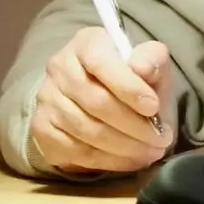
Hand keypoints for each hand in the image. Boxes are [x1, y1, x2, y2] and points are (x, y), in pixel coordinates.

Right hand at [30, 26, 172, 174]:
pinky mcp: (42, 129)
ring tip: (152, 151)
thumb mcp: (149, 66)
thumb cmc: (130, 81)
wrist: (99, 102)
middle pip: (96, 102)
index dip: (128, 86)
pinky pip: (77, 151)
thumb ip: (152, 60)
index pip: (101, 62)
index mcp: (86, 43)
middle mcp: (59, 67)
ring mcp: (47, 99)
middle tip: (161, 139)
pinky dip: (109, 160)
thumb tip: (143, 67)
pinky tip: (131, 160)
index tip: (153, 107)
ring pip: (87, 130)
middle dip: (135, 126)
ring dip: (126, 147)